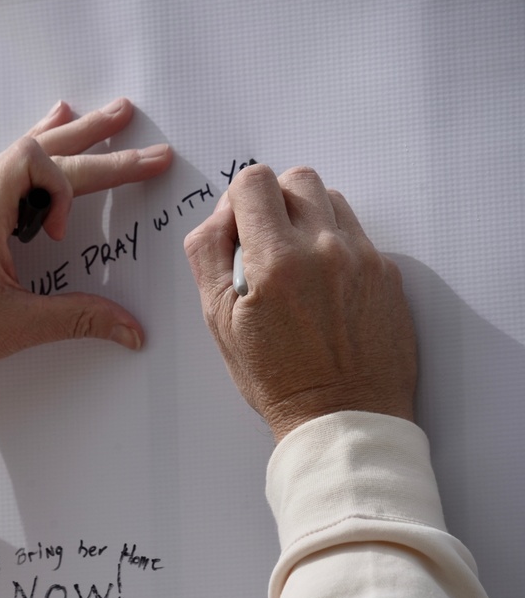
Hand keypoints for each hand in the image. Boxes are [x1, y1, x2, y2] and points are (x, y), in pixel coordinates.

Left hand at [0, 98, 172, 413]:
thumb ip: (77, 320)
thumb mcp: (13, 328)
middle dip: (94, 144)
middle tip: (135, 132)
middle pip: (37, 152)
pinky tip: (45, 145)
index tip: (60, 233)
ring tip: (99, 122)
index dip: (62, 187)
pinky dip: (34, 161)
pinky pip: (1, 176)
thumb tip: (127, 326)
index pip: (32, 160)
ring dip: (64, 142)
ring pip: (17, 159)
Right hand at [184, 165, 416, 441]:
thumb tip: (220, 217)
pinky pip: (357, 234)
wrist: (343, 418)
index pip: (254, 181)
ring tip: (296, 263)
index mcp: (275, 260)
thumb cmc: (277, 379)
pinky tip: (325, 285)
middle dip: (274, 201)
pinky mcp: (388, 273)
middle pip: (296, 178)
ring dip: (307, 218)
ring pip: (331, 199)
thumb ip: (209, 256)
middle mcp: (324, 248)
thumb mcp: (219, 321)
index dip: (237, 201)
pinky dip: (335, 245)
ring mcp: (363, 258)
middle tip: (265, 243)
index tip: (238, 230)